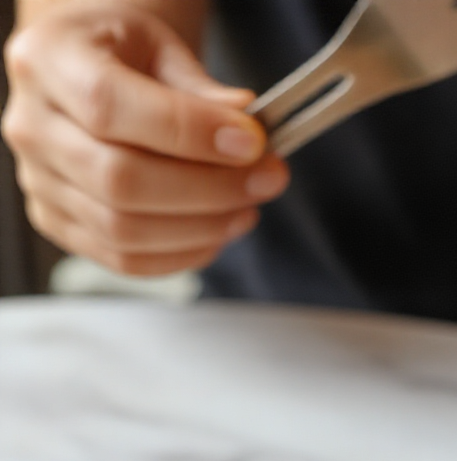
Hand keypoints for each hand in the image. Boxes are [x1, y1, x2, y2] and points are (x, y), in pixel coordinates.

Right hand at [1, 2, 289, 274]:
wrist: (85, 74)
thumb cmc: (121, 55)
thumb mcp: (158, 45)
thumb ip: (199, 89)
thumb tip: (247, 127)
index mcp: (47, 61)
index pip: (111, 107)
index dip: (188, 133)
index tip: (251, 142)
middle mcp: (31, 127)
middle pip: (119, 181)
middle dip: (207, 188)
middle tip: (265, 179)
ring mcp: (39, 184)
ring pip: (124, 231)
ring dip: (201, 228)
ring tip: (247, 207)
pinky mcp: (58, 224)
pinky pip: (124, 260)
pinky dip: (180, 254)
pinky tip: (216, 232)